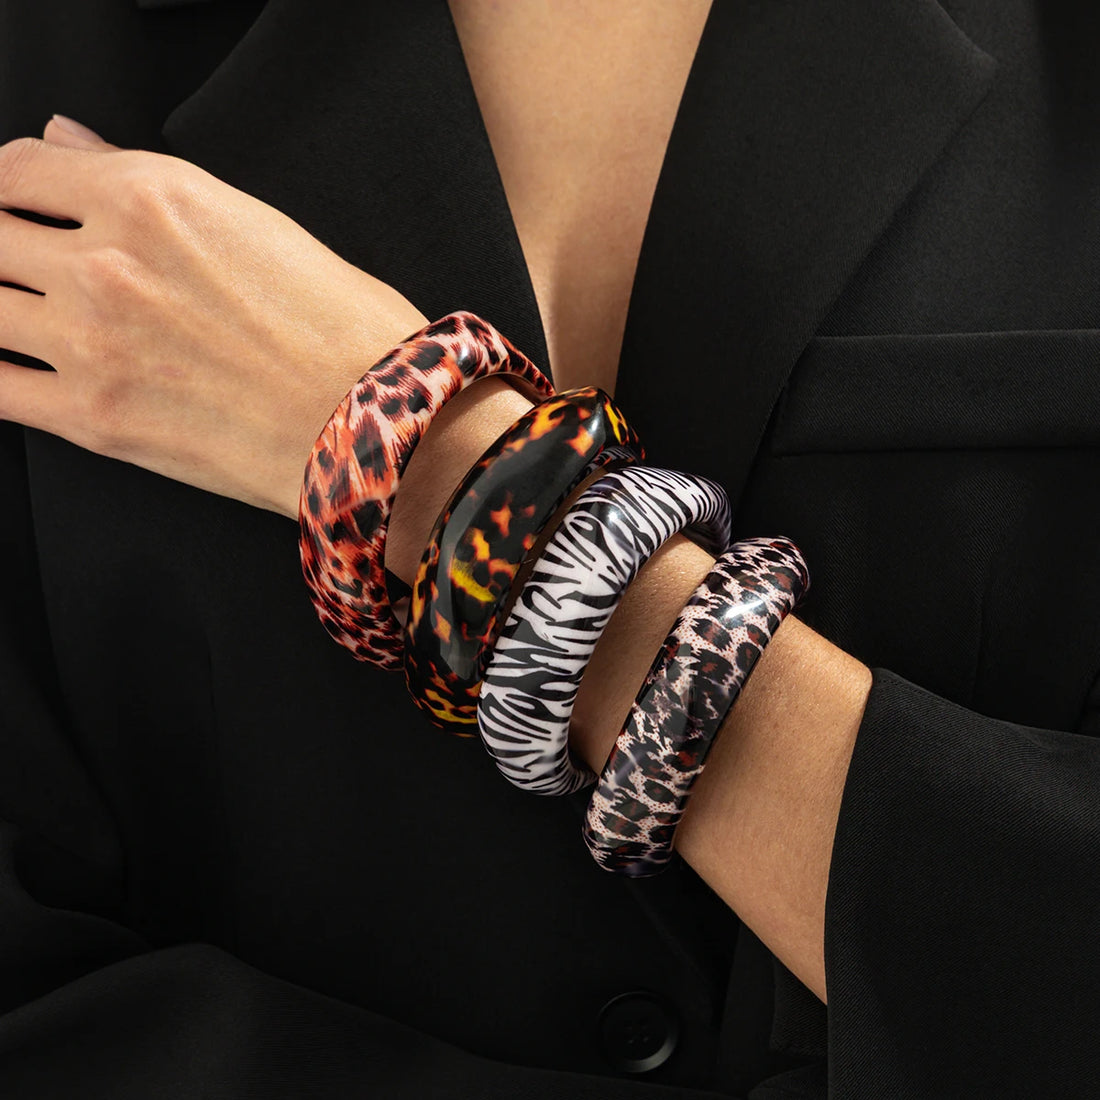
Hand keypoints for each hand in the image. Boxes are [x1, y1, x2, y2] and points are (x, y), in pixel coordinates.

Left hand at [0, 116, 427, 517]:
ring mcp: (91, 342)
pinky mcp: (93, 419)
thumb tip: (74, 147)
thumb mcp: (260, 226)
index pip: (19, 168)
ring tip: (28, 322)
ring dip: (0, 310)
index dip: (9, 187)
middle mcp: (107, 262)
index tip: (18, 208)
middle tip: (24, 270)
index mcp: (153, 198)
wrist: (378, 427)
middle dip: (1, 248)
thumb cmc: (345, 332)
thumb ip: (149, 185)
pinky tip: (14, 374)